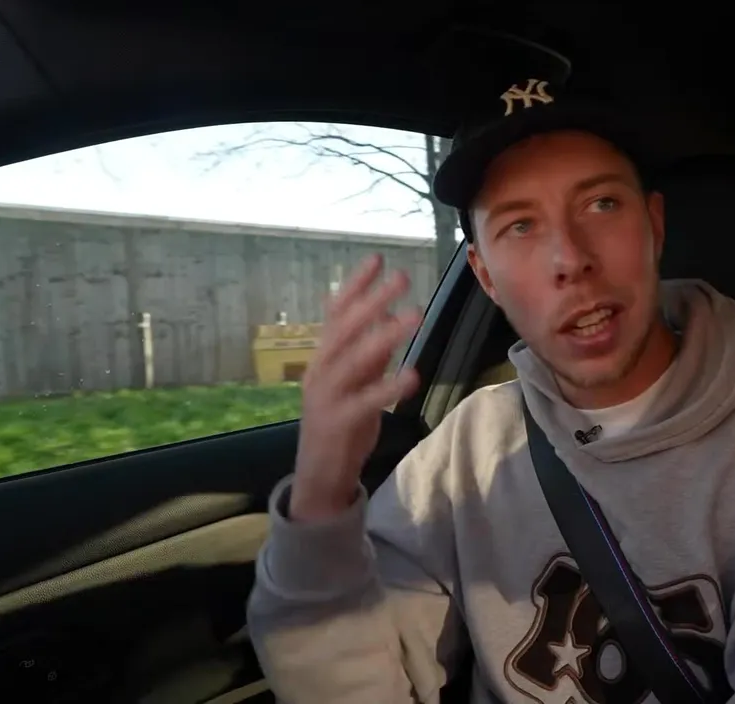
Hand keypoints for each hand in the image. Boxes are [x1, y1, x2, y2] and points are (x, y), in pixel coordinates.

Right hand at [290, 255, 421, 520]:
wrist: (320, 475)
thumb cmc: (342, 424)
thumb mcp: (358, 382)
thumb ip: (372, 353)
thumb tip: (391, 316)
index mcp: (324, 358)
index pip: (336, 313)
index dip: (355, 285)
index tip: (377, 258)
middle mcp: (320, 371)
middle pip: (344, 329)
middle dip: (372, 300)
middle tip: (402, 276)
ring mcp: (325, 397)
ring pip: (353, 360)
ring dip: (384, 336)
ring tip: (414, 316)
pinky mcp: (336, 424)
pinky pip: (363, 402)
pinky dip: (386, 388)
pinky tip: (412, 376)